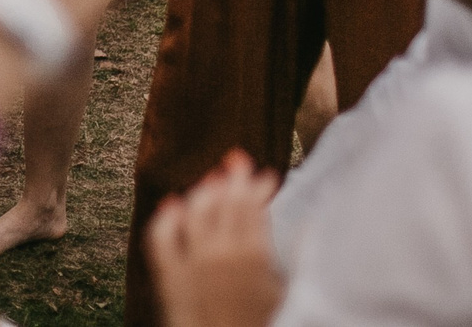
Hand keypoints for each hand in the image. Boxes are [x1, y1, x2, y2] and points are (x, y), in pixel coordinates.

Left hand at [146, 152, 286, 326]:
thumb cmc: (268, 322)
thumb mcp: (288, 288)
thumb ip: (295, 252)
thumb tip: (311, 221)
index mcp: (254, 255)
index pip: (252, 206)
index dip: (258, 186)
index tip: (267, 175)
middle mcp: (221, 254)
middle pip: (224, 202)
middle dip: (234, 178)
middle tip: (238, 162)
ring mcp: (192, 263)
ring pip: (194, 212)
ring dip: (206, 193)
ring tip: (215, 182)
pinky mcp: (170, 277)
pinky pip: (160, 238)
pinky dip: (167, 217)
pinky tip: (174, 203)